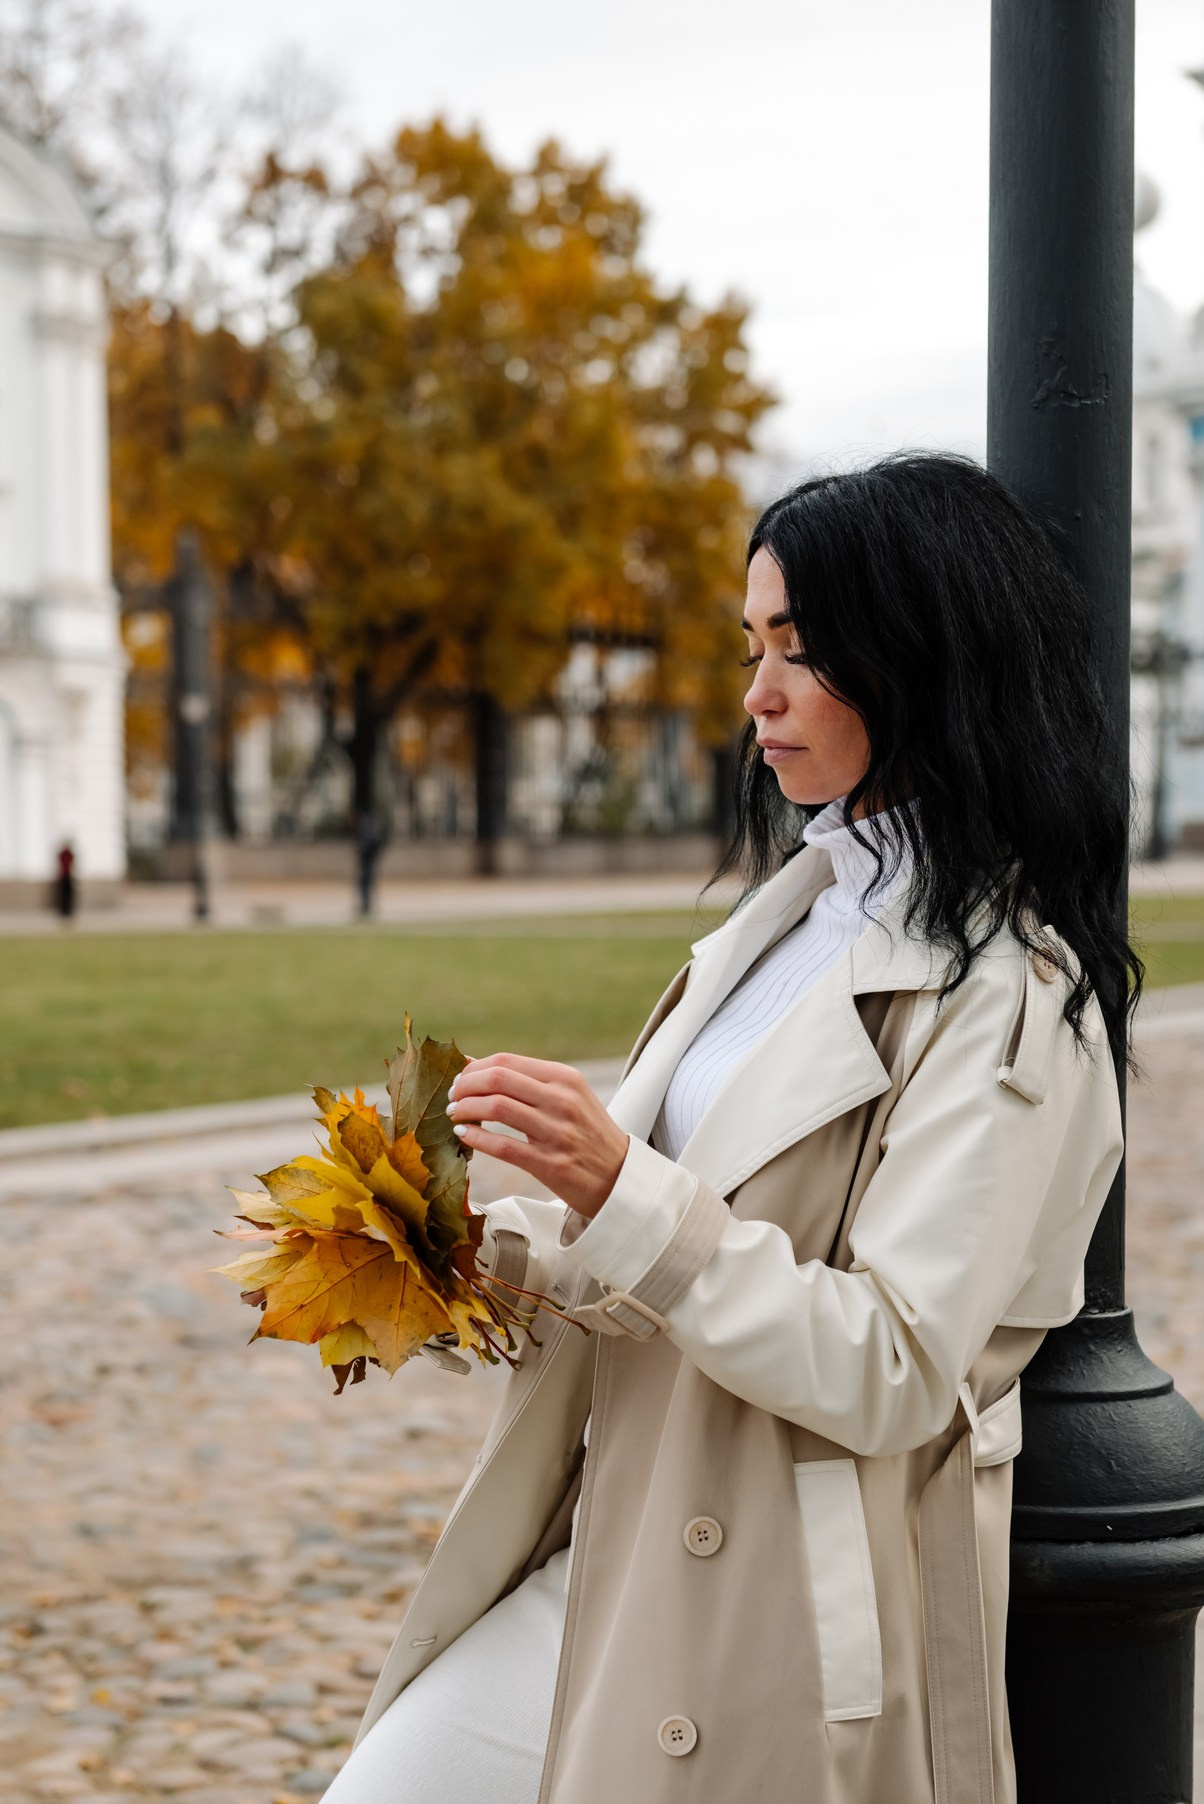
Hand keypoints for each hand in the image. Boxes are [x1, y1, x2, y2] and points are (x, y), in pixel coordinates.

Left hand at [445, 1053, 629, 1218]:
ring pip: (497, 1108)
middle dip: (465, 1086)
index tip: (460, 1080)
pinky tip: (464, 1135)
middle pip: (498, 1079)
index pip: (506, 1061)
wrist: (619, 1177)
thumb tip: (474, 1064)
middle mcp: (562, 1100)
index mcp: (565, 1078)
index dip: (474, 1069)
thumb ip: (527, 1082)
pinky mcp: (551, 1164)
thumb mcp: (568, 1097)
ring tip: (455, 1115)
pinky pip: (502, 1146)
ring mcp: (557, 1132)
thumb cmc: (585, 1134)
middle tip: (452, 1098)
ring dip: (466, 1110)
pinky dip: (476, 1138)